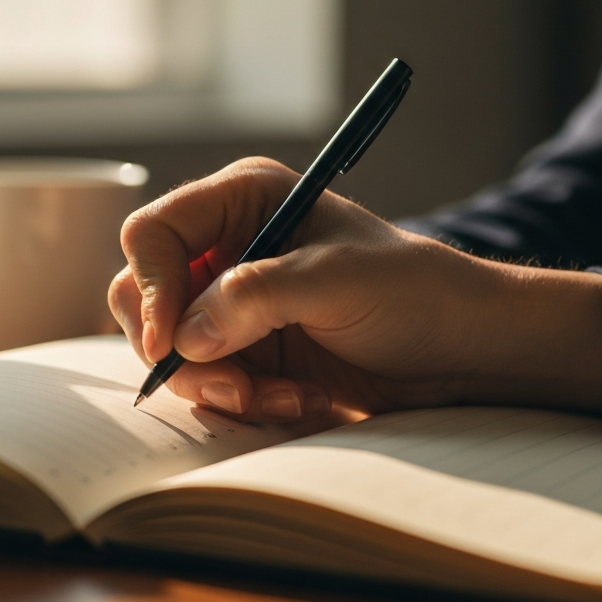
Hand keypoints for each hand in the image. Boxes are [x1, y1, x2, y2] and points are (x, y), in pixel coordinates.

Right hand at [108, 158, 601, 422]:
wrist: (458, 349)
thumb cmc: (412, 290)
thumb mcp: (337, 280)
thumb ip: (255, 296)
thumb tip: (182, 337)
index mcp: (241, 200)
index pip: (154, 233)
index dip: (152, 286)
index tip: (171, 342)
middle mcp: (226, 247)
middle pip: (143, 296)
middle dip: (181, 350)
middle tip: (234, 384)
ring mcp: (230, 303)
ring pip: (170, 351)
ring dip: (221, 385)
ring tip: (288, 397)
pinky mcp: (243, 350)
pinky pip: (206, 383)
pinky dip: (245, 402)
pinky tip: (303, 401)